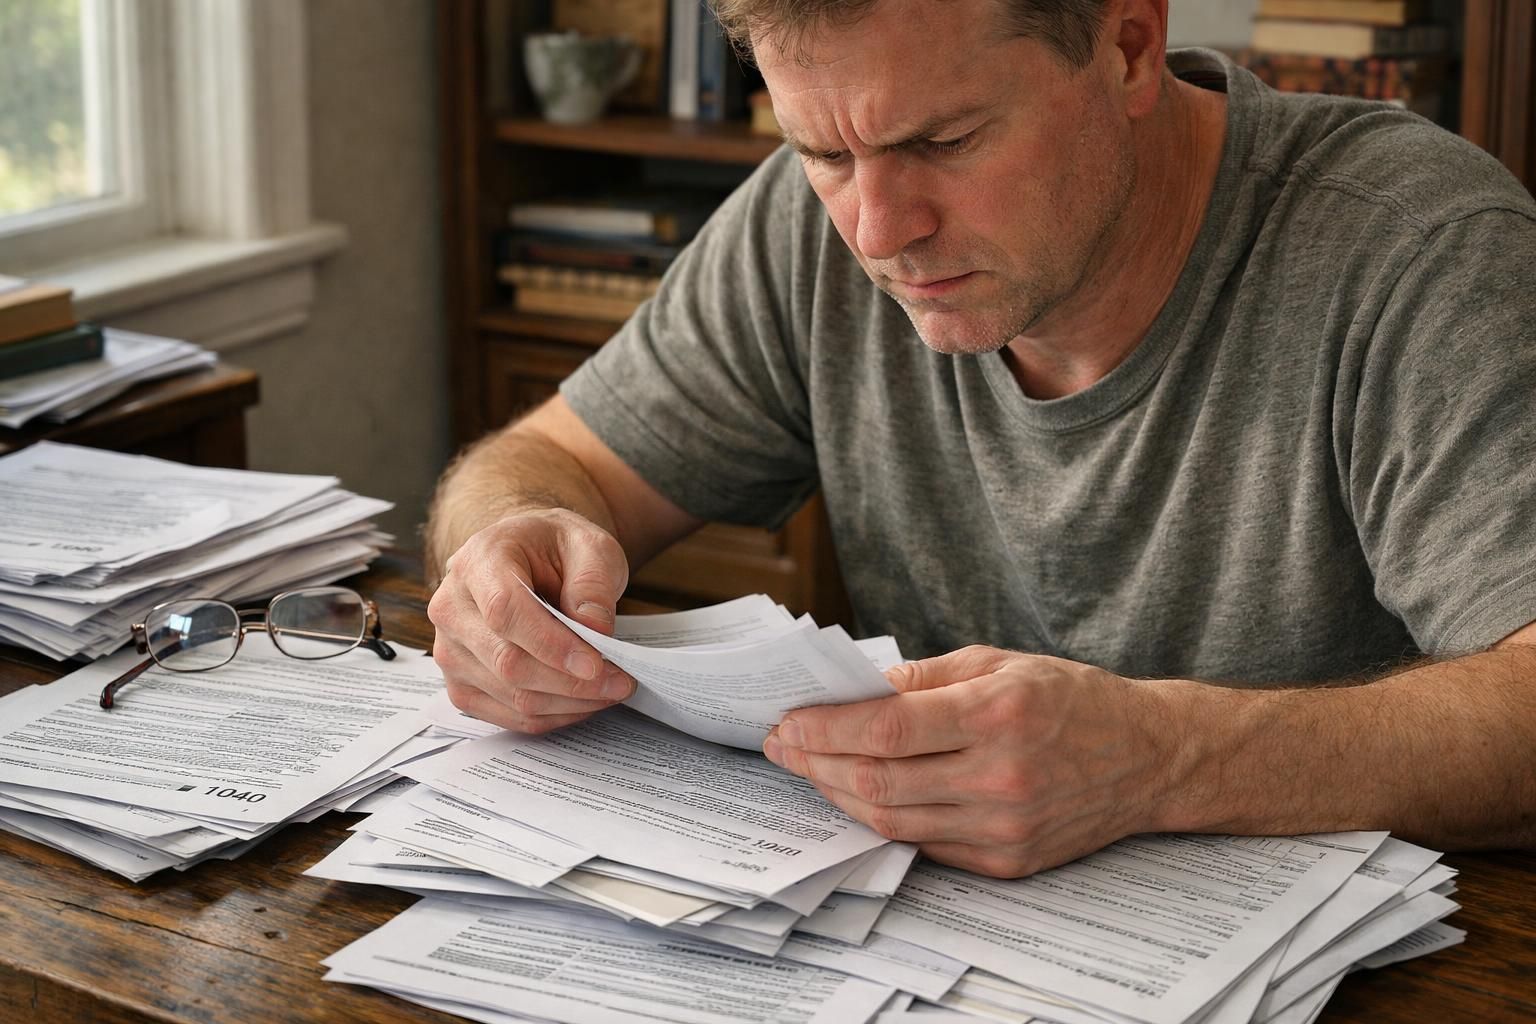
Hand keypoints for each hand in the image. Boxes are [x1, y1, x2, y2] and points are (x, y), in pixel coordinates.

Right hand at [427, 507, 635, 733]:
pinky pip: (508, 715)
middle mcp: (452, 607)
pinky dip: (553, 715)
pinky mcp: (461, 684)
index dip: (552, 644)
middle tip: (622, 681)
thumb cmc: (556, 549)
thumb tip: (595, 632)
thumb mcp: (588, 546)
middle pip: (508, 662)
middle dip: (572, 682)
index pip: (505, 611)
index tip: (596, 663)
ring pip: (511, 695)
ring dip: (569, 702)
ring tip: (612, 689)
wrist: (530, 558)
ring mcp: (451, 650)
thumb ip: (593, 584)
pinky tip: (584, 701)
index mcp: (478, 561)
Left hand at [762, 645, 1181, 876]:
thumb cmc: (1072, 700)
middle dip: (816, 764)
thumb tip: (857, 689)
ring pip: (893, 819)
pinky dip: (883, 819)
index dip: (825, 728)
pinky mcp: (1008, 860)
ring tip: (811, 769)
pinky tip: (859, 795)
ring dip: (839, 795)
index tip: (787, 721)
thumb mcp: (1000, 662)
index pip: (887, 729)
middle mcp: (1002, 776)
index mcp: (999, 713)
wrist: (1149, 759)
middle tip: (783, 746)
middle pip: (879, 781)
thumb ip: (925, 678)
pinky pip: (925, 844)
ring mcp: (1005, 825)